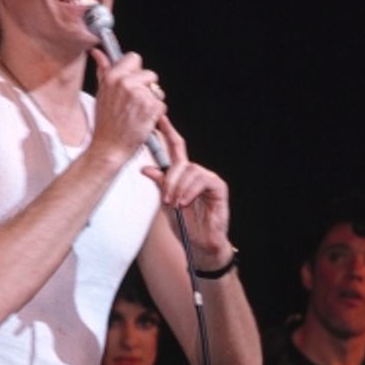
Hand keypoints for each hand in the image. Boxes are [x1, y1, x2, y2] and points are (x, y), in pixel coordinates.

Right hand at [89, 47, 166, 161]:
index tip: (133, 82)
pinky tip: (143, 121)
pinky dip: (156, 115)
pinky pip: (162, 105)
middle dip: (147, 89)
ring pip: (157, 92)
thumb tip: (98, 53)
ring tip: (138, 114)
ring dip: (152, 103)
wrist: (109, 148)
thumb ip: (103, 70)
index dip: (136, 71)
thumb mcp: (101, 94)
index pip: (134, 58)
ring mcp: (139, 94)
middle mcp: (125, 83)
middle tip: (136, 104)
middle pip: (150, 75)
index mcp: (112, 77)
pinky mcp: (150, 107)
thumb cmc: (106, 124)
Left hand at [141, 118, 232, 267]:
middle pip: (181, 161)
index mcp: (182, 175)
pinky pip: (202, 180)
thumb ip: (160, 185)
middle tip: (165, 197)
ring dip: (178, 187)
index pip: (175, 149)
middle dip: (169, 177)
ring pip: (190, 171)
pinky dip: (190, 190)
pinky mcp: (218, 187)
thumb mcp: (166, 204)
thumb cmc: (185, 225)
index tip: (160, 120)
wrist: (200, 244)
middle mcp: (195, 174)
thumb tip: (146, 169)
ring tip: (175, 204)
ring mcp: (208, 179)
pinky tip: (185, 202)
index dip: (168, 133)